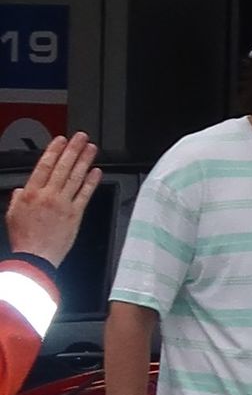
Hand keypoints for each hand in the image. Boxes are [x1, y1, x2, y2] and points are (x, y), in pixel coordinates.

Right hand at [6, 133, 99, 268]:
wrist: (35, 257)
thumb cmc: (24, 238)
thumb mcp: (13, 213)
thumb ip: (18, 198)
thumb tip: (23, 190)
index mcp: (31, 192)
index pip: (44, 165)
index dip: (54, 151)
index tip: (61, 140)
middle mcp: (48, 195)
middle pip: (63, 167)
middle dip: (73, 150)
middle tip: (81, 137)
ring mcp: (63, 204)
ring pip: (76, 177)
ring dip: (85, 161)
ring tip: (91, 149)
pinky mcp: (76, 215)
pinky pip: (85, 195)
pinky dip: (91, 182)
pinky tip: (96, 172)